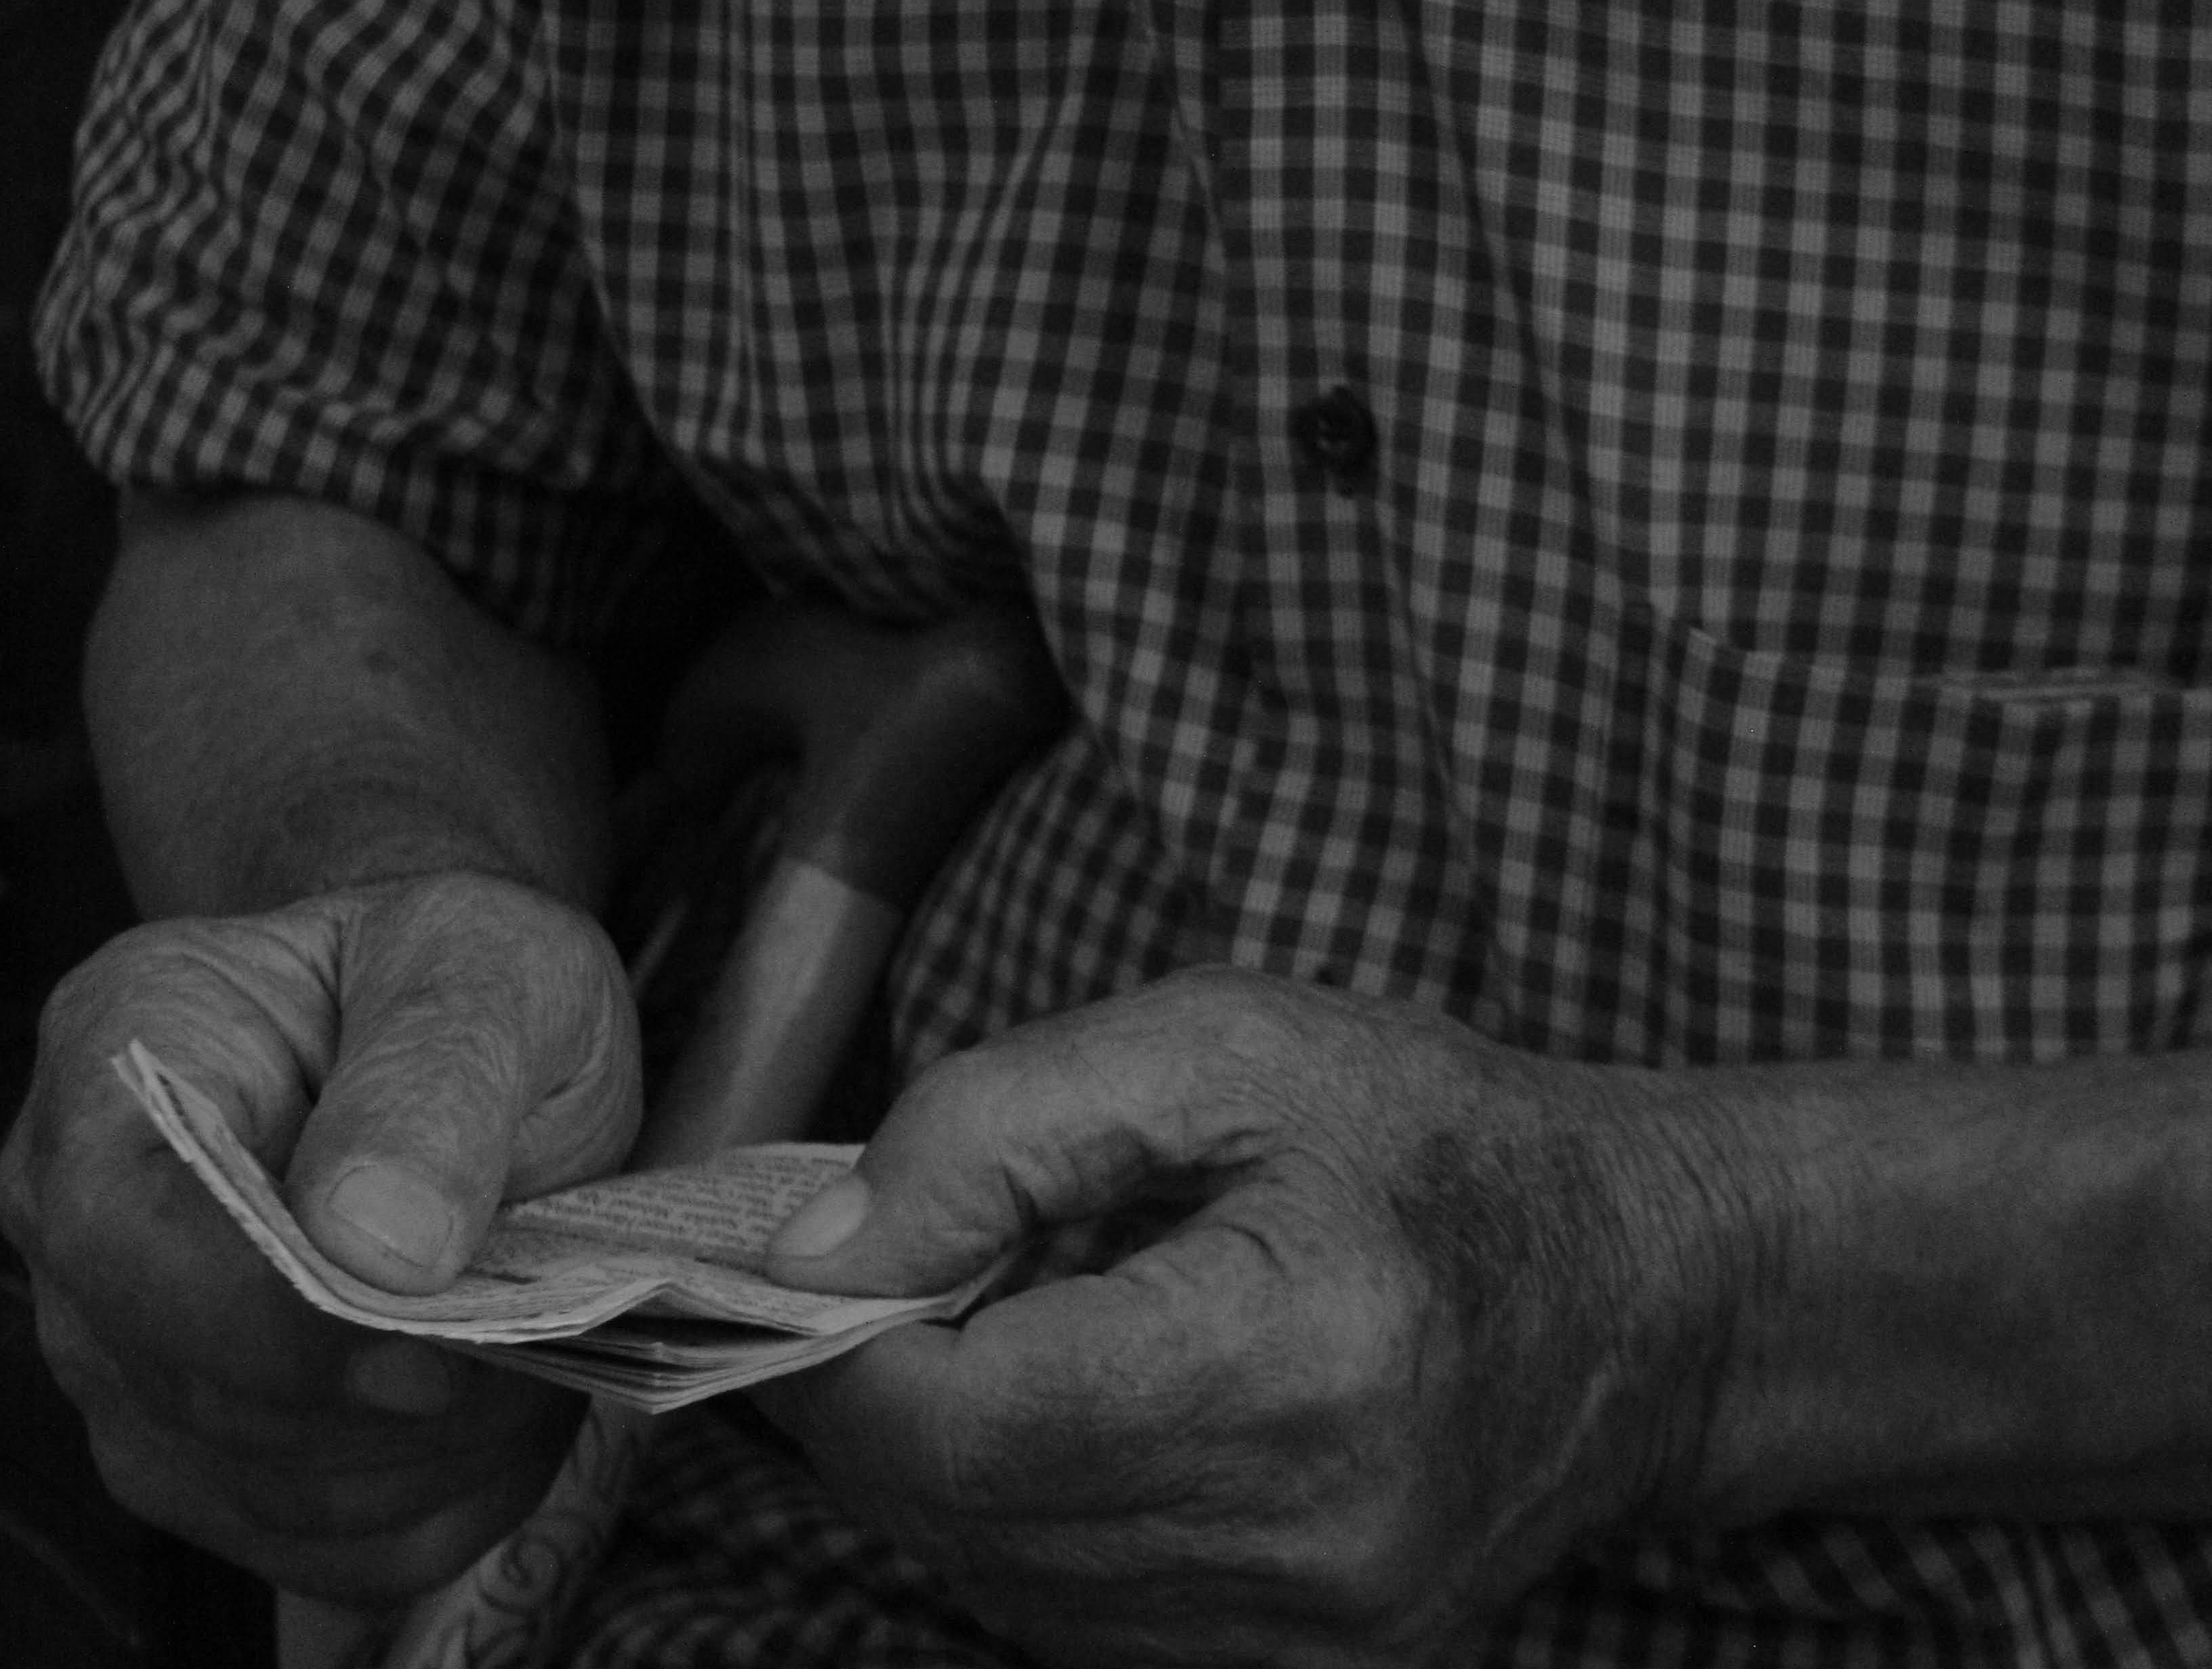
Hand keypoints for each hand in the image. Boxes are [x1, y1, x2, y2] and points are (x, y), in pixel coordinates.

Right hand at [0, 869, 639, 1603]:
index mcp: (119, 1049)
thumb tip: (379, 1239)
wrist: (461, 1027)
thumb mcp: (489, 965)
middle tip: (528, 1296)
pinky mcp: (207, 1461)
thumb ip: (438, 1077)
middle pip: (203, 1387)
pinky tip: (498, 1378)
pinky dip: (450, 1484)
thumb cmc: (461, 975)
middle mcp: (81, 1222)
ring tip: (520, 1309)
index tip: (429, 1332)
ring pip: (280, 1484)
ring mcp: (127, 1358)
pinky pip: (337, 1542)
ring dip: (440, 1435)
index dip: (274, 1316)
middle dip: (392, 1376)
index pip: (127, 1235)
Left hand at [760, 968, 1731, 1665]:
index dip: (845, 1341)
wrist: (1644, 1292)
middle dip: (879, 1392)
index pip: (968, 1420)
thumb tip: (822, 1243)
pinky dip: (1030, 1522)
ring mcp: (1312, 1646)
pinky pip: (1080, 1628)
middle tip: (898, 1265)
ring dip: (951, 1459)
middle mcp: (1306, 1549)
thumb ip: (1001, 1127)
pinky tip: (1074, 1410)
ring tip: (999, 1322)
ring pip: (1003, 1589)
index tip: (824, 1248)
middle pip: (966, 1518)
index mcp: (1293, 1364)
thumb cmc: (1441, 1139)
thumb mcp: (1228, 1044)